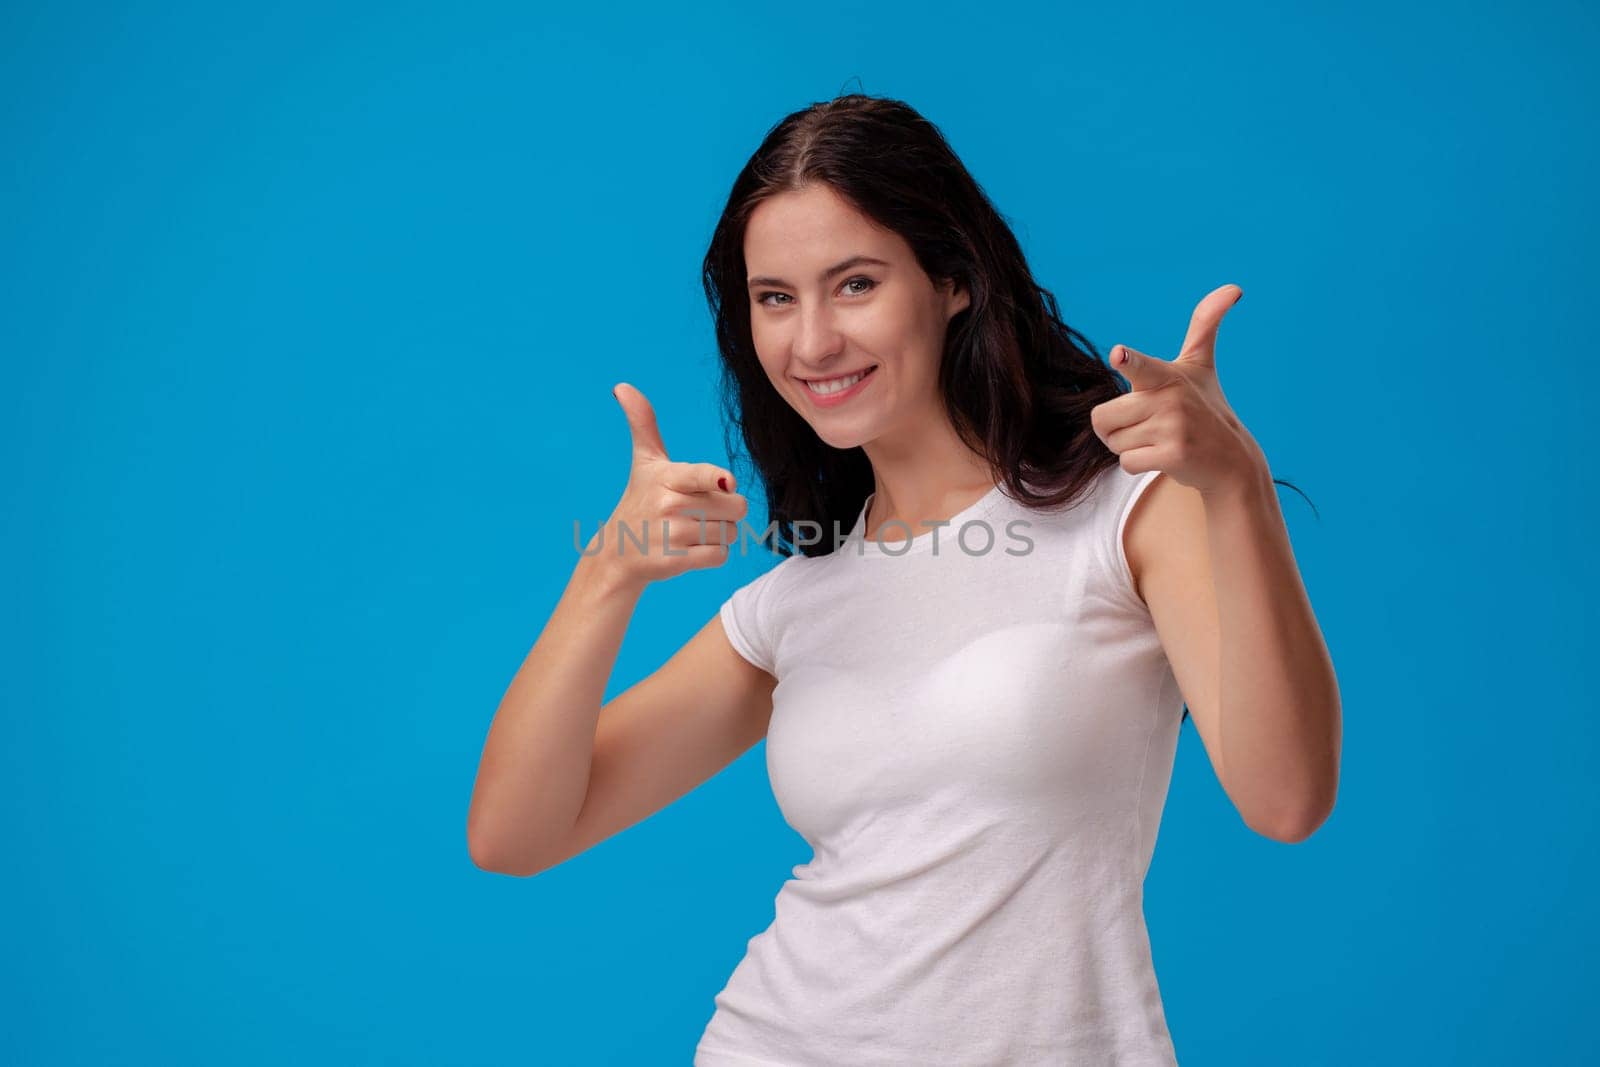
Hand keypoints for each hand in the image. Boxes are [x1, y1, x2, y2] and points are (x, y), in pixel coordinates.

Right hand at [594, 383, 746, 587]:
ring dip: (720, 533)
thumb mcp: (643, 462)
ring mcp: (672, 535)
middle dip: (727, 510)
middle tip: (701, 511)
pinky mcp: (676, 561)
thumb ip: (643, 424)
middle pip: (734, 506)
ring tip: (692, 531)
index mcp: (666, 477)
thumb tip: (622, 386)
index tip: (727, 483)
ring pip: (730, 532)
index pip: (702, 476)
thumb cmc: (640, 500)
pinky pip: (720, 556)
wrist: (616, 553)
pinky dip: (714, 554)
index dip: (718, 479)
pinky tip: (692, 549)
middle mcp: (668, 505)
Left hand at [1090, 283, 1267, 496]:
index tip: (1119, 354)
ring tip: (1158, 440)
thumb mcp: (1202, 365)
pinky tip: (1162, 457)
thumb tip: (1234, 287)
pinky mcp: (1173, 455)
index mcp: (1167, 375)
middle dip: (1114, 429)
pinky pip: (1126, 463)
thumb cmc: (1207, 408)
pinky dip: (1137, 464)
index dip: (1127, 360)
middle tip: (1145, 426)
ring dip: (1128, 447)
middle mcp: (1169, 399)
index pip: (1140, 365)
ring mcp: (1173, 428)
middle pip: (1102, 418)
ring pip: (1113, 443)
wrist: (1231, 460)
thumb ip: (1205, 325)